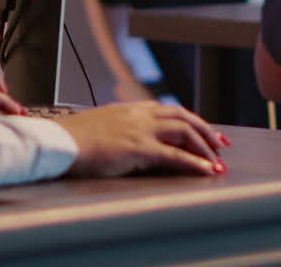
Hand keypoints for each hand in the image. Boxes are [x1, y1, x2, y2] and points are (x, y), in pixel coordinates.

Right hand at [52, 101, 229, 177]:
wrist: (58, 142)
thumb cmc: (73, 139)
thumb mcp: (102, 127)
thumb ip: (120, 129)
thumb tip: (130, 141)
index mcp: (131, 109)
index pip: (170, 110)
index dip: (191, 120)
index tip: (203, 130)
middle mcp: (140, 115)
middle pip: (183, 117)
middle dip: (206, 130)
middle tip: (221, 144)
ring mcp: (141, 130)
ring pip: (184, 132)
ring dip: (205, 147)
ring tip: (217, 161)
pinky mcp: (139, 148)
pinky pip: (174, 155)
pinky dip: (194, 163)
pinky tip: (206, 170)